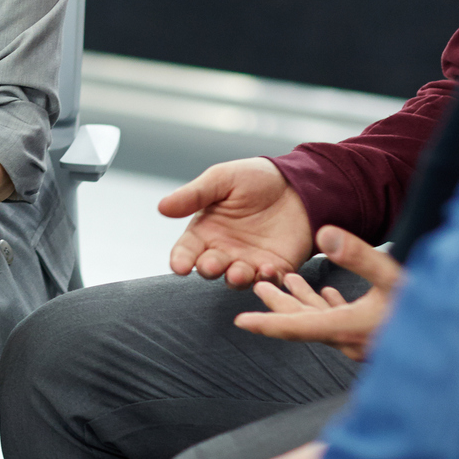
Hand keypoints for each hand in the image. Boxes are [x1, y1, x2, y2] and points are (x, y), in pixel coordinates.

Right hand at [160, 158, 315, 285]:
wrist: (297, 182)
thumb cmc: (254, 178)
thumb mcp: (221, 179)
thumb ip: (193, 195)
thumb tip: (161, 207)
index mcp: (205, 230)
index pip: (186, 251)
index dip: (180, 260)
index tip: (178, 267)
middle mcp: (223, 250)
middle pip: (209, 268)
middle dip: (208, 269)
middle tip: (211, 265)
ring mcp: (249, 260)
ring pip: (237, 279)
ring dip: (236, 279)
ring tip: (239, 271)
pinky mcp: (277, 266)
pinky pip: (269, 280)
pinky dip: (267, 280)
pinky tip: (268, 269)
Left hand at [234, 227, 402, 361]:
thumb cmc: (435, 312)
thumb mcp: (395, 278)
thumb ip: (359, 255)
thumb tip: (323, 234)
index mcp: (349, 329)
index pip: (297, 328)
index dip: (267, 322)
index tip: (240, 321)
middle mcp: (353, 340)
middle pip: (305, 323)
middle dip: (279, 303)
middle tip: (256, 283)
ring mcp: (367, 341)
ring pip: (325, 320)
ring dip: (304, 300)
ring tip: (285, 280)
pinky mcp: (380, 336)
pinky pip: (346, 322)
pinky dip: (331, 305)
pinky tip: (330, 293)